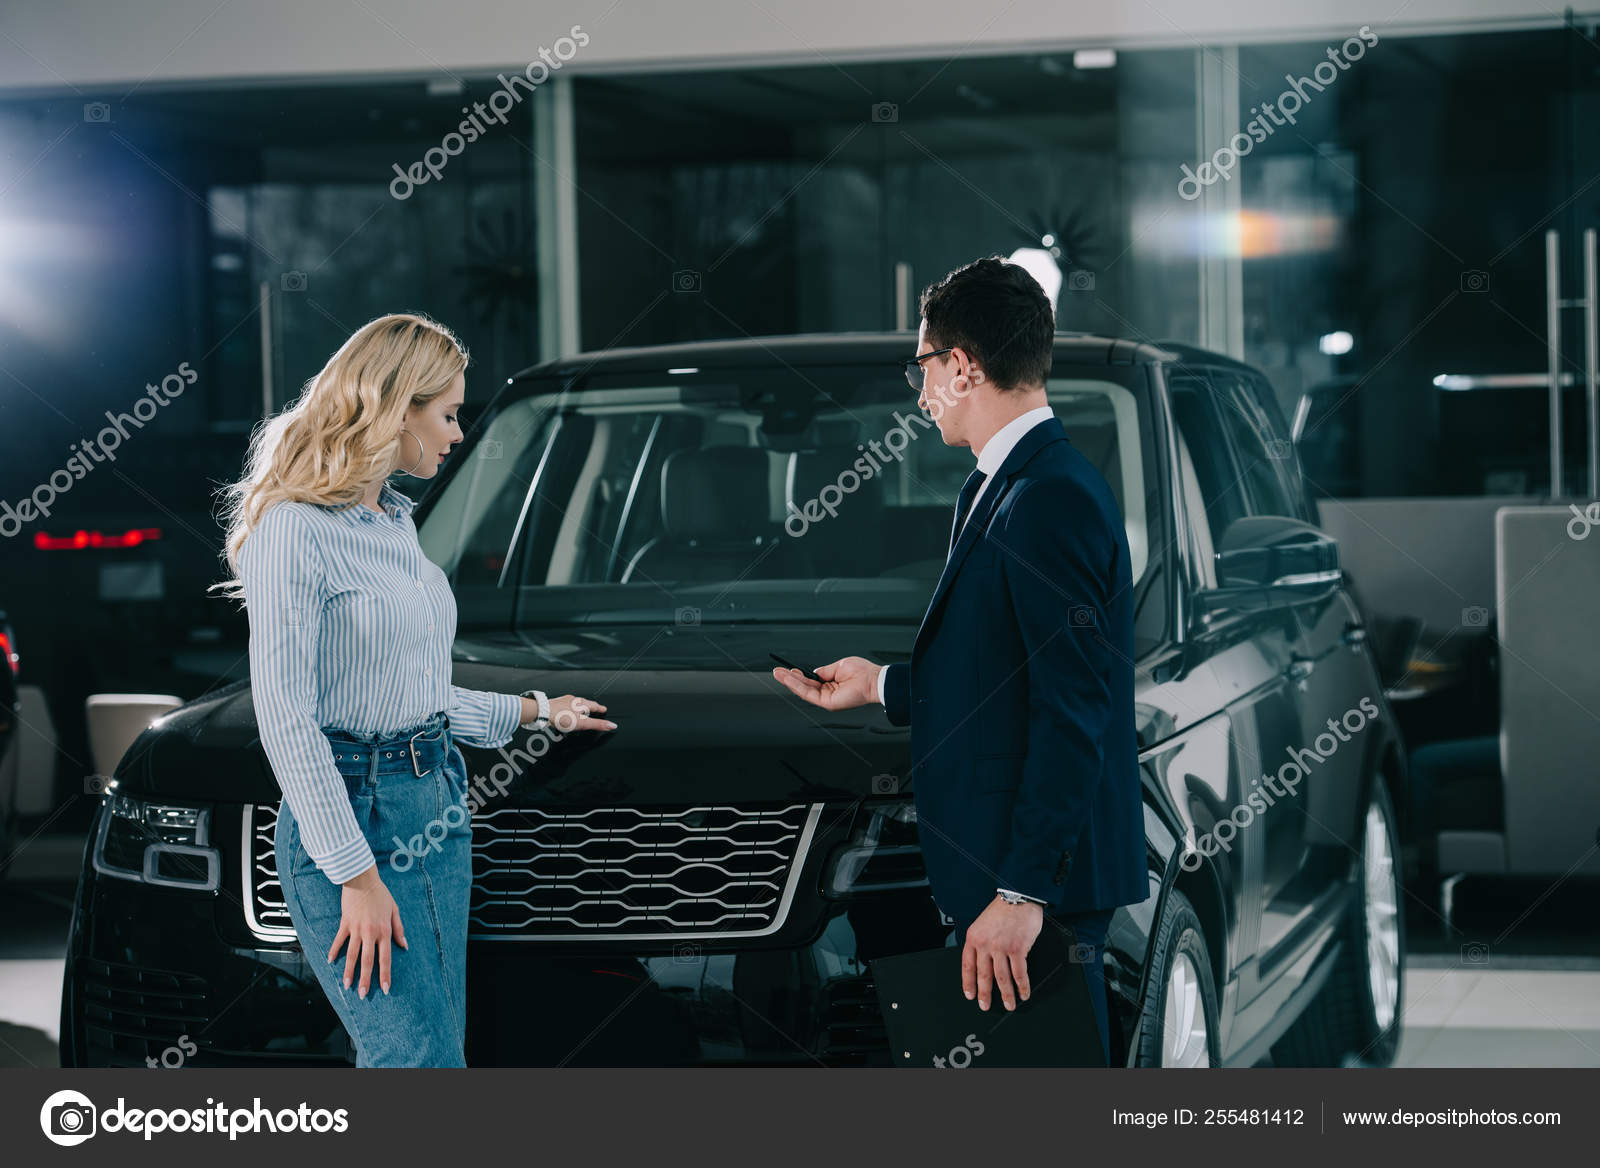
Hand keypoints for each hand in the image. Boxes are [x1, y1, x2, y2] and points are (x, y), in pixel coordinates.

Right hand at [330, 864, 406, 998]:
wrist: (363, 880)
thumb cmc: (381, 894)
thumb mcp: (395, 910)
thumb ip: (399, 929)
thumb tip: (404, 945)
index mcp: (384, 931)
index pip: (385, 958)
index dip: (385, 975)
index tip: (385, 989)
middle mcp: (370, 933)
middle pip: (367, 961)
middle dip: (365, 980)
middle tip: (362, 995)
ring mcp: (356, 929)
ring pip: (352, 955)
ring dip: (349, 971)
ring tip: (347, 985)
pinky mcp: (345, 923)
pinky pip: (339, 940)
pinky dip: (334, 951)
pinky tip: (330, 962)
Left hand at [522, 694, 616, 732]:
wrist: (543, 713)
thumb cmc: (561, 716)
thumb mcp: (582, 723)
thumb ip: (597, 725)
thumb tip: (612, 725)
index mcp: (581, 704)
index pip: (594, 705)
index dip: (600, 708)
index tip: (604, 709)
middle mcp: (573, 700)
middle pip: (584, 703)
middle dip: (589, 706)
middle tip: (593, 709)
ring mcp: (563, 701)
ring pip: (573, 703)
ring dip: (577, 707)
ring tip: (579, 711)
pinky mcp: (554, 703)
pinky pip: (563, 705)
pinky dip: (567, 708)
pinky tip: (564, 712)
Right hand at [770, 656, 880, 710]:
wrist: (873, 680)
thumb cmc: (862, 672)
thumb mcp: (838, 666)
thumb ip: (824, 671)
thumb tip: (813, 672)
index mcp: (831, 684)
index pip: (811, 681)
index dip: (799, 676)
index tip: (788, 669)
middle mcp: (828, 693)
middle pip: (804, 686)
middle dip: (789, 679)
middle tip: (776, 672)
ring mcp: (827, 699)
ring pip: (803, 690)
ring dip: (789, 682)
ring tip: (778, 674)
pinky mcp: (827, 703)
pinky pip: (808, 693)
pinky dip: (797, 686)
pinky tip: (789, 678)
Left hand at [962, 894, 1043, 1010]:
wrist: (1018, 896)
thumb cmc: (1003, 909)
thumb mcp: (983, 924)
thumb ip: (982, 942)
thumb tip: (986, 964)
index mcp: (973, 937)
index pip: (967, 965)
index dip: (968, 983)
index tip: (970, 995)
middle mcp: (985, 944)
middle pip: (983, 975)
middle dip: (984, 994)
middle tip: (985, 1005)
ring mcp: (1001, 947)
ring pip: (1002, 978)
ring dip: (1006, 994)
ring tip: (1010, 1004)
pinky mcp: (1018, 949)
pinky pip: (1019, 973)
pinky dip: (1022, 986)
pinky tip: (1024, 993)